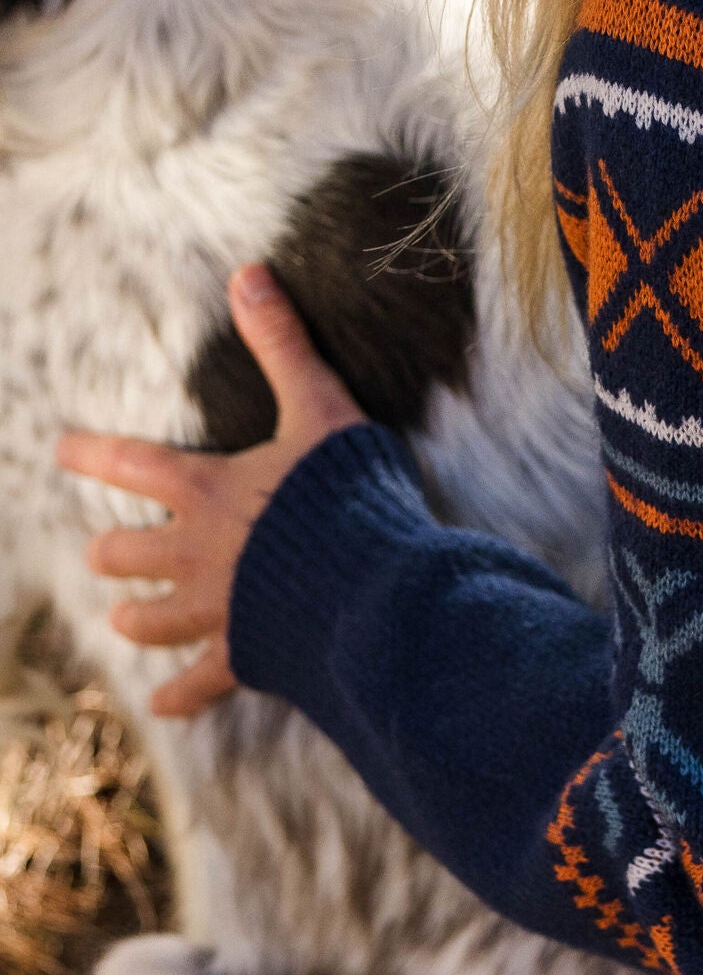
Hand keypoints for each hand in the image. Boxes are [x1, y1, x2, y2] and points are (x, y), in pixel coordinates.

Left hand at [56, 265, 364, 717]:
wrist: (369, 584)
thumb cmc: (345, 491)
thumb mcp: (320, 406)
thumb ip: (281, 345)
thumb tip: (248, 273)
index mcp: (209, 490)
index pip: (135, 465)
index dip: (94, 455)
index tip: (61, 450)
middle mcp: (196, 553)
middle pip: (125, 554)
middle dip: (113, 551)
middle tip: (108, 550)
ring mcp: (214, 610)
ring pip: (146, 620)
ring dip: (135, 616)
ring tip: (129, 617)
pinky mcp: (241, 655)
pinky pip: (194, 686)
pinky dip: (178, 695)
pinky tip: (165, 701)